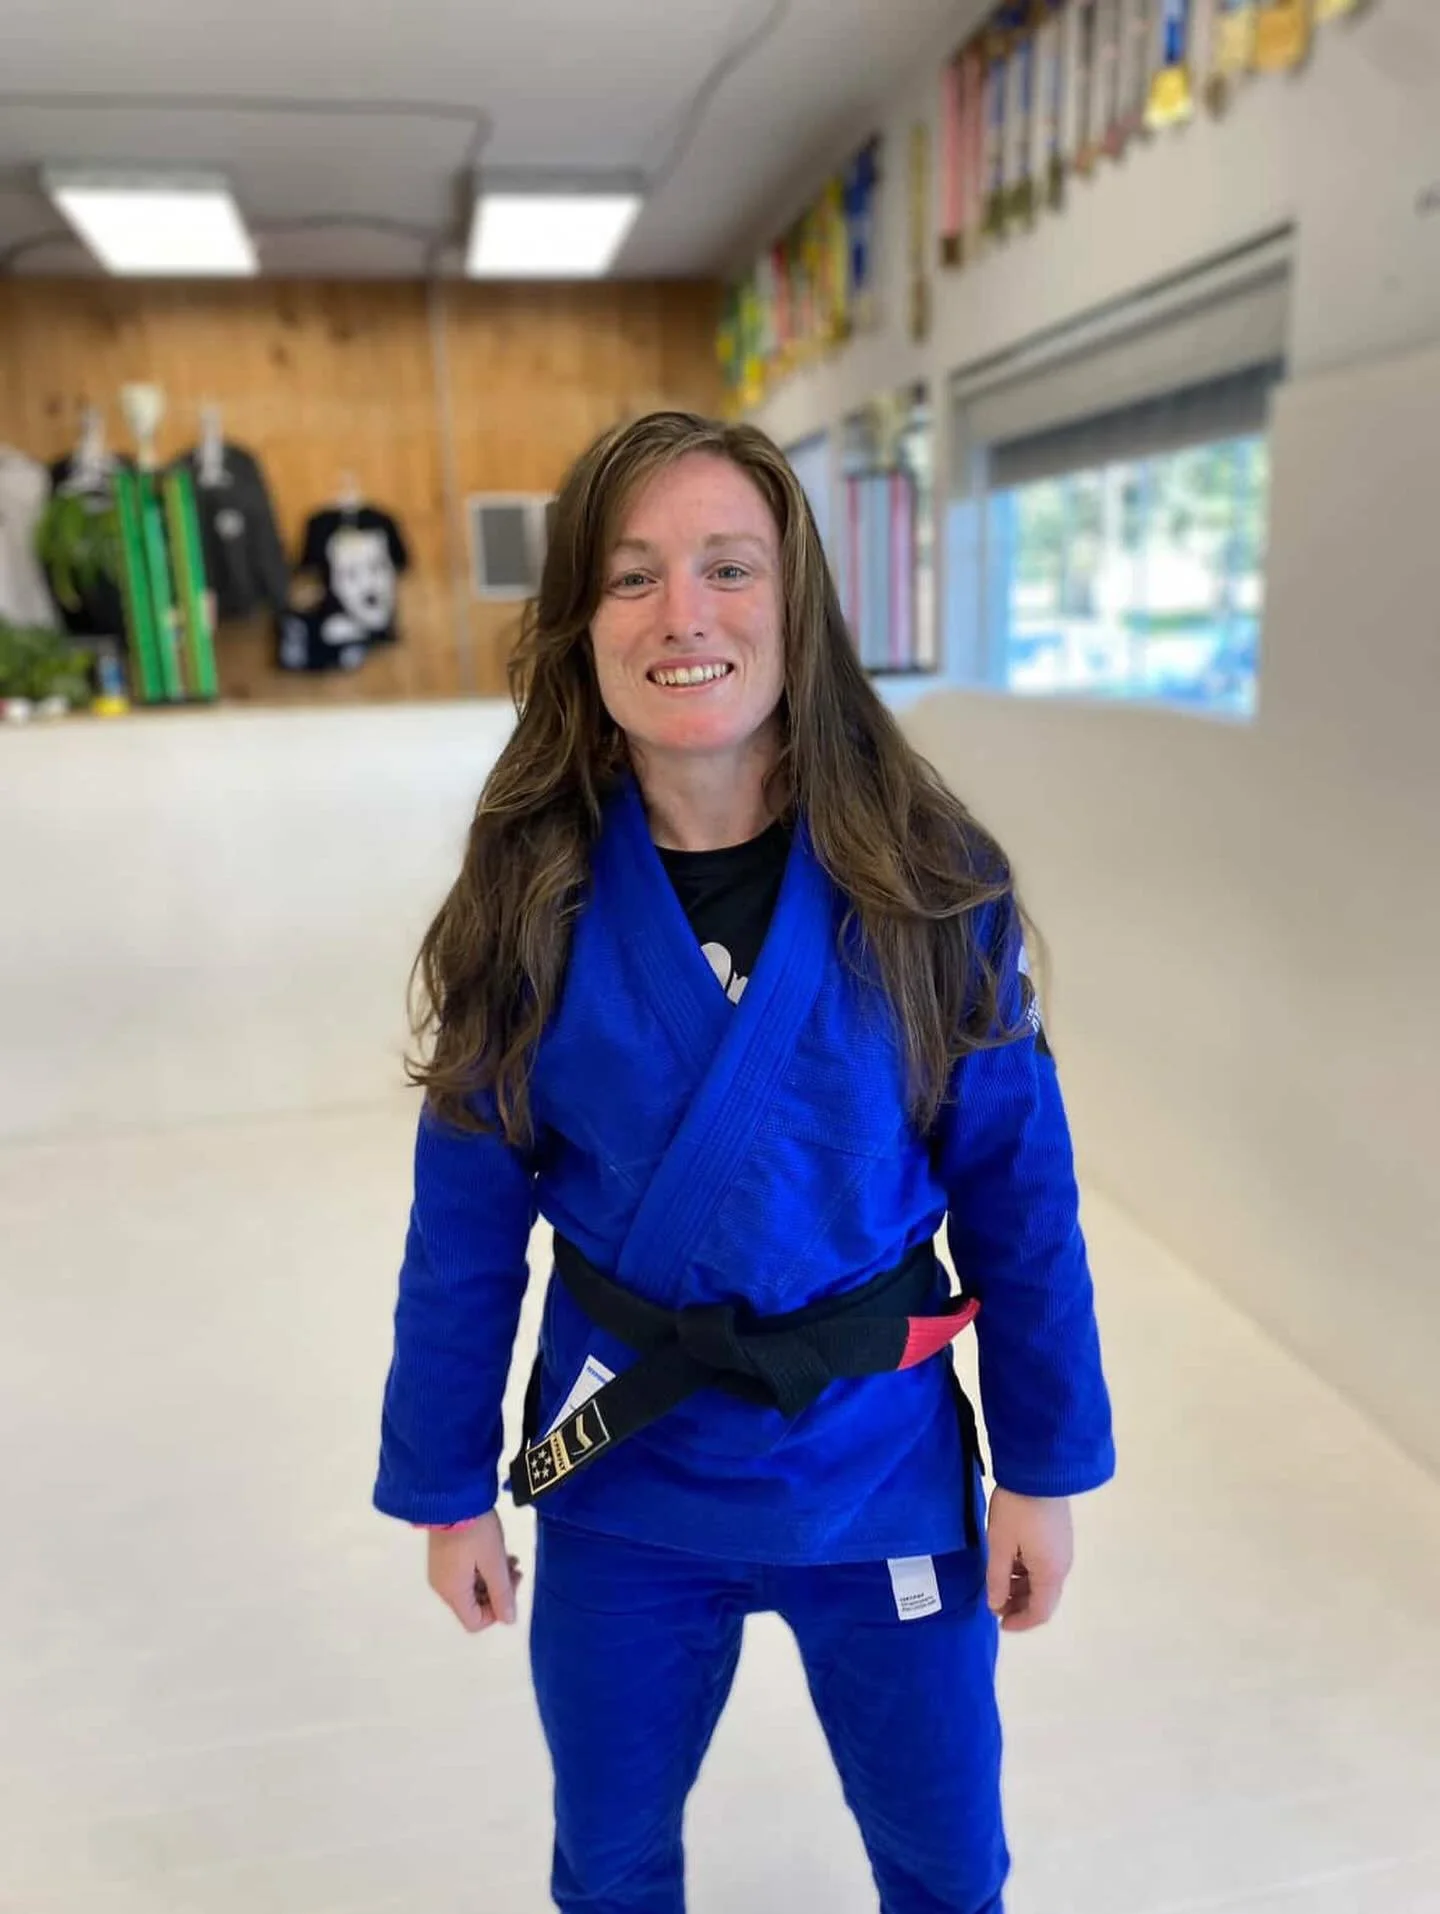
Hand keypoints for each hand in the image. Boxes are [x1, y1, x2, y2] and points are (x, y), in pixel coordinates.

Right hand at [426, 1509, 522, 1633]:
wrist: (452, 1497)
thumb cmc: (475, 1531)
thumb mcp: (494, 1562)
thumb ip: (502, 1593)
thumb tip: (509, 1620)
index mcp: (453, 1592)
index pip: (474, 1622)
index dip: (496, 1612)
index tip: (511, 1588)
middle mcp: (443, 1587)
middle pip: (474, 1605)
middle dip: (498, 1592)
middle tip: (515, 1570)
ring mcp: (441, 1570)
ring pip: (472, 1587)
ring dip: (493, 1578)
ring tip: (511, 1559)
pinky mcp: (444, 1556)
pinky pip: (465, 1573)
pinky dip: (482, 1568)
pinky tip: (497, 1551)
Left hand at [986, 1488, 1072, 1632]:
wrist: (1038, 1470)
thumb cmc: (1016, 1510)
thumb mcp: (1000, 1544)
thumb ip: (997, 1578)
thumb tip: (996, 1605)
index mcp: (1050, 1573)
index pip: (1040, 1612)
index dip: (1020, 1622)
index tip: (999, 1622)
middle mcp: (1062, 1566)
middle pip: (1043, 1598)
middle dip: (1019, 1605)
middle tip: (994, 1601)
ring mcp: (1063, 1550)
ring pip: (1043, 1581)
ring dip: (1022, 1587)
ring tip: (997, 1580)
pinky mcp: (1060, 1536)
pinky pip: (1045, 1564)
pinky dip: (1028, 1571)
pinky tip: (1009, 1560)